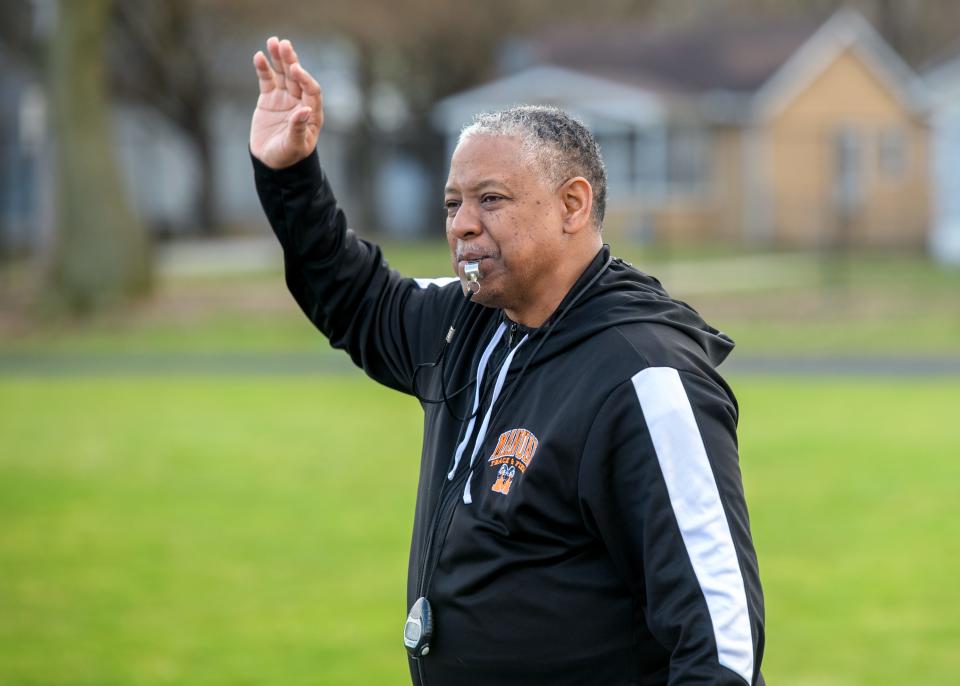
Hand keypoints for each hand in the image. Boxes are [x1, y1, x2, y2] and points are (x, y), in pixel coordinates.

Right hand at [250, 37, 322, 168]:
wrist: (271, 162)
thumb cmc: (287, 157)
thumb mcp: (294, 146)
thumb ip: (299, 129)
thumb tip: (304, 110)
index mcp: (312, 113)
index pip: (311, 90)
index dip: (305, 79)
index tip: (295, 69)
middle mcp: (300, 102)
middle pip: (297, 77)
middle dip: (291, 61)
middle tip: (284, 44)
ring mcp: (284, 99)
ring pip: (282, 74)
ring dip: (278, 58)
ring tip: (273, 42)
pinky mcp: (269, 99)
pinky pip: (267, 80)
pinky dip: (263, 68)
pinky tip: (259, 56)